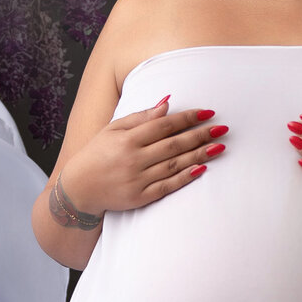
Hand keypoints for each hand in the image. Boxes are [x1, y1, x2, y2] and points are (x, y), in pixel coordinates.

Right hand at [59, 95, 227, 217]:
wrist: (79, 189)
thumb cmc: (96, 154)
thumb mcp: (113, 129)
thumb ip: (140, 117)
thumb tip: (167, 103)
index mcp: (127, 139)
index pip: (164, 125)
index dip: (188, 118)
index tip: (208, 113)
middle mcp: (133, 158)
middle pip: (174, 144)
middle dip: (200, 135)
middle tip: (222, 128)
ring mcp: (137, 179)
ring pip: (174, 165)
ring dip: (199, 155)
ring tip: (219, 147)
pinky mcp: (140, 197)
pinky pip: (167, 186)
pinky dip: (185, 178)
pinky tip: (201, 169)